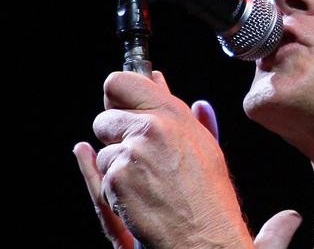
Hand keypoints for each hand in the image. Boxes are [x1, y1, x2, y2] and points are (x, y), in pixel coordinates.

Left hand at [73, 71, 252, 247]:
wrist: (205, 237)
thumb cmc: (209, 196)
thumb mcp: (204, 146)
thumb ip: (180, 112)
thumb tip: (162, 83)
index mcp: (173, 114)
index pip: (121, 82)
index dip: (117, 98)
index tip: (121, 109)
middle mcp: (152, 127)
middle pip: (104, 119)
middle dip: (114, 138)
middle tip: (139, 158)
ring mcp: (133, 152)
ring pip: (103, 153)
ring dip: (116, 169)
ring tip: (148, 185)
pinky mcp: (117, 179)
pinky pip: (102, 179)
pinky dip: (115, 192)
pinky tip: (140, 199)